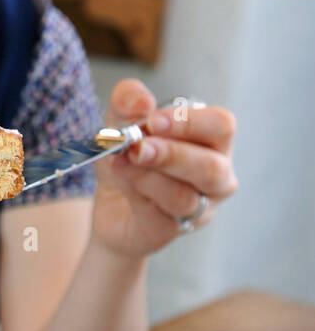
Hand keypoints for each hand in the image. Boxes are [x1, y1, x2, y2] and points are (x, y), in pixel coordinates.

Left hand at [91, 80, 237, 259]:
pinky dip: (136, 192)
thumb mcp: (121, 120)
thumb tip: (143, 102)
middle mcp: (216, 176)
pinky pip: (160, 215)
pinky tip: (121, 178)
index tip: (153, 120)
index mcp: (213, 141)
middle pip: (211, 167)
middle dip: (172, 155)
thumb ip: (129, 100)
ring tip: (122, 161)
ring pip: (184, 196)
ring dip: (148, 176)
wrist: (109, 202)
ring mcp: (199, 208)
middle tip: (138, 146)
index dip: (189, 122)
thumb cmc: (129, 156)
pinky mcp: (172, 230)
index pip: (221, 126)